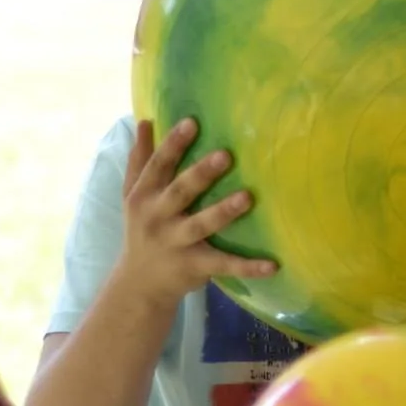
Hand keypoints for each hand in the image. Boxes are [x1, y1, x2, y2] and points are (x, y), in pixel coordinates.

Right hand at [114, 117, 276, 306]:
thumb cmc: (141, 228)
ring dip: (224, 212)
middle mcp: (158, 217)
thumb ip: (140, 159)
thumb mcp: (133, 195)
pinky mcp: (195, 266)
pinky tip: (273, 265)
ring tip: (247, 197)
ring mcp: (177, 243)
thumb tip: (144, 121)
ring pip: (202, 226)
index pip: (159, 166)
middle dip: (200, 174)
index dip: (173, 144)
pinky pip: (224, 265)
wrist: (139, 283)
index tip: (192, 122)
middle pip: (180, 192)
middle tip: (226, 155)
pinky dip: (248, 267)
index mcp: (144, 196)